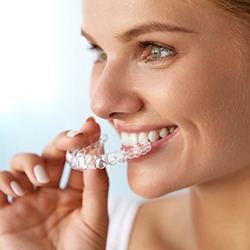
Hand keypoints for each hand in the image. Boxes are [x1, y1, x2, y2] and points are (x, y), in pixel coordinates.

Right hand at [0, 118, 108, 249]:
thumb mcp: (96, 219)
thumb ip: (97, 186)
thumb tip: (98, 151)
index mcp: (73, 193)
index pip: (78, 159)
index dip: (85, 141)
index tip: (91, 125)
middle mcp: (50, 192)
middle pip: (52, 154)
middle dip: (62, 141)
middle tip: (74, 139)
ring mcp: (26, 200)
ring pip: (23, 163)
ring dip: (31, 163)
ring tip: (42, 180)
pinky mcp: (4, 213)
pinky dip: (4, 180)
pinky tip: (18, 190)